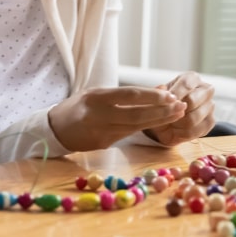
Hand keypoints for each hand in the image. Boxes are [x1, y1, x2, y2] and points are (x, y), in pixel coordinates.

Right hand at [48, 86, 186, 151]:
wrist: (55, 129)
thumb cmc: (77, 107)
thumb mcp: (95, 93)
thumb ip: (122, 94)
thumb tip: (157, 92)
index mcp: (95, 98)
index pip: (129, 96)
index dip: (152, 97)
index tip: (171, 96)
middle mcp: (97, 115)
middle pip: (136, 114)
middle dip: (161, 111)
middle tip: (181, 107)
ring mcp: (100, 132)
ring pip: (136, 127)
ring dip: (159, 121)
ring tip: (177, 114)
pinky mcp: (103, 144)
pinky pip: (128, 134)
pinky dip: (146, 128)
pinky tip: (159, 123)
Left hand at [144, 72, 214, 145]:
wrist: (164, 121)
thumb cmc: (161, 105)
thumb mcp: (155, 98)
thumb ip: (157, 93)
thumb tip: (162, 88)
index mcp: (192, 78)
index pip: (186, 84)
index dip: (174, 94)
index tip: (165, 102)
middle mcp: (205, 89)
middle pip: (191, 101)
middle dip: (175, 111)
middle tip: (165, 114)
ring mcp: (210, 106)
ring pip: (193, 118)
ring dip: (177, 124)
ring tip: (169, 123)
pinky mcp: (210, 122)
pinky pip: (196, 131)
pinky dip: (182, 134)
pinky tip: (175, 131)